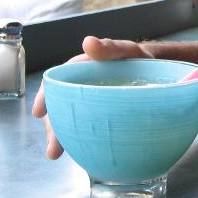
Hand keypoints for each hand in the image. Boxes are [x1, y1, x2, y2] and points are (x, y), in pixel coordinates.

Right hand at [31, 35, 153, 158]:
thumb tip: (88, 43)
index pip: (56, 82)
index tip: (39, 112)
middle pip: (59, 107)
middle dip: (52, 128)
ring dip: (61, 137)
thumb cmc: (138, 59)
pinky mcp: (100, 117)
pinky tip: (79, 151)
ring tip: (56, 154)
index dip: (45, 97)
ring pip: (68, 119)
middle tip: (53, 150)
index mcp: (81, 70)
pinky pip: (84, 127)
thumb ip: (110, 47)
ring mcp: (89, 104)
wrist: (158, 72)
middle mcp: (81, 88)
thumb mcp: (127, 50)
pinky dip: (78, 138)